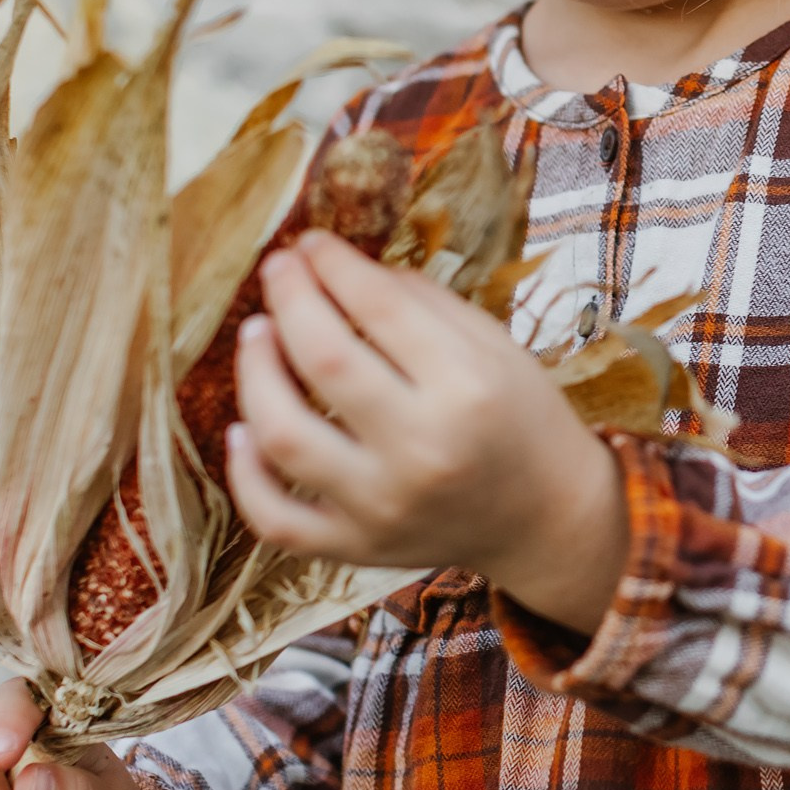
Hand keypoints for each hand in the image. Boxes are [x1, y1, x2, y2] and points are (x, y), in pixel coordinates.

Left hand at [228, 230, 630, 631]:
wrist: (548, 517)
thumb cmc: (522, 418)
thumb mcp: (496, 346)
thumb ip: (422, 303)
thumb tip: (343, 267)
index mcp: (467, 388)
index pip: (379, 306)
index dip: (334, 264)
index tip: (312, 242)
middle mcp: (423, 449)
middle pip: (324, 360)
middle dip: (289, 298)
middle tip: (277, 268)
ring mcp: (383, 506)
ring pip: (283, 435)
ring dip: (254, 373)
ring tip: (257, 333)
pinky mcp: (357, 547)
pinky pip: (275, 519)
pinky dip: (244, 475)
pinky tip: (242, 430)